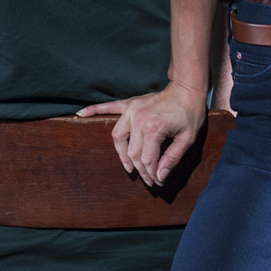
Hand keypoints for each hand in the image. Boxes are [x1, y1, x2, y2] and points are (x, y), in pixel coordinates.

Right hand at [78, 81, 206, 185]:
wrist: (186, 89)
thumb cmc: (190, 114)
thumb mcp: (187, 139)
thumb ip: (172, 158)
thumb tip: (160, 176)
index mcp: (153, 128)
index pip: (146, 159)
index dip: (151, 173)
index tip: (158, 181)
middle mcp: (138, 119)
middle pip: (132, 152)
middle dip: (140, 169)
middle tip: (149, 179)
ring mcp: (131, 110)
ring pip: (118, 137)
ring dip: (121, 154)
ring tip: (128, 166)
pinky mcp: (129, 104)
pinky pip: (108, 107)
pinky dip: (94, 110)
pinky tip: (80, 114)